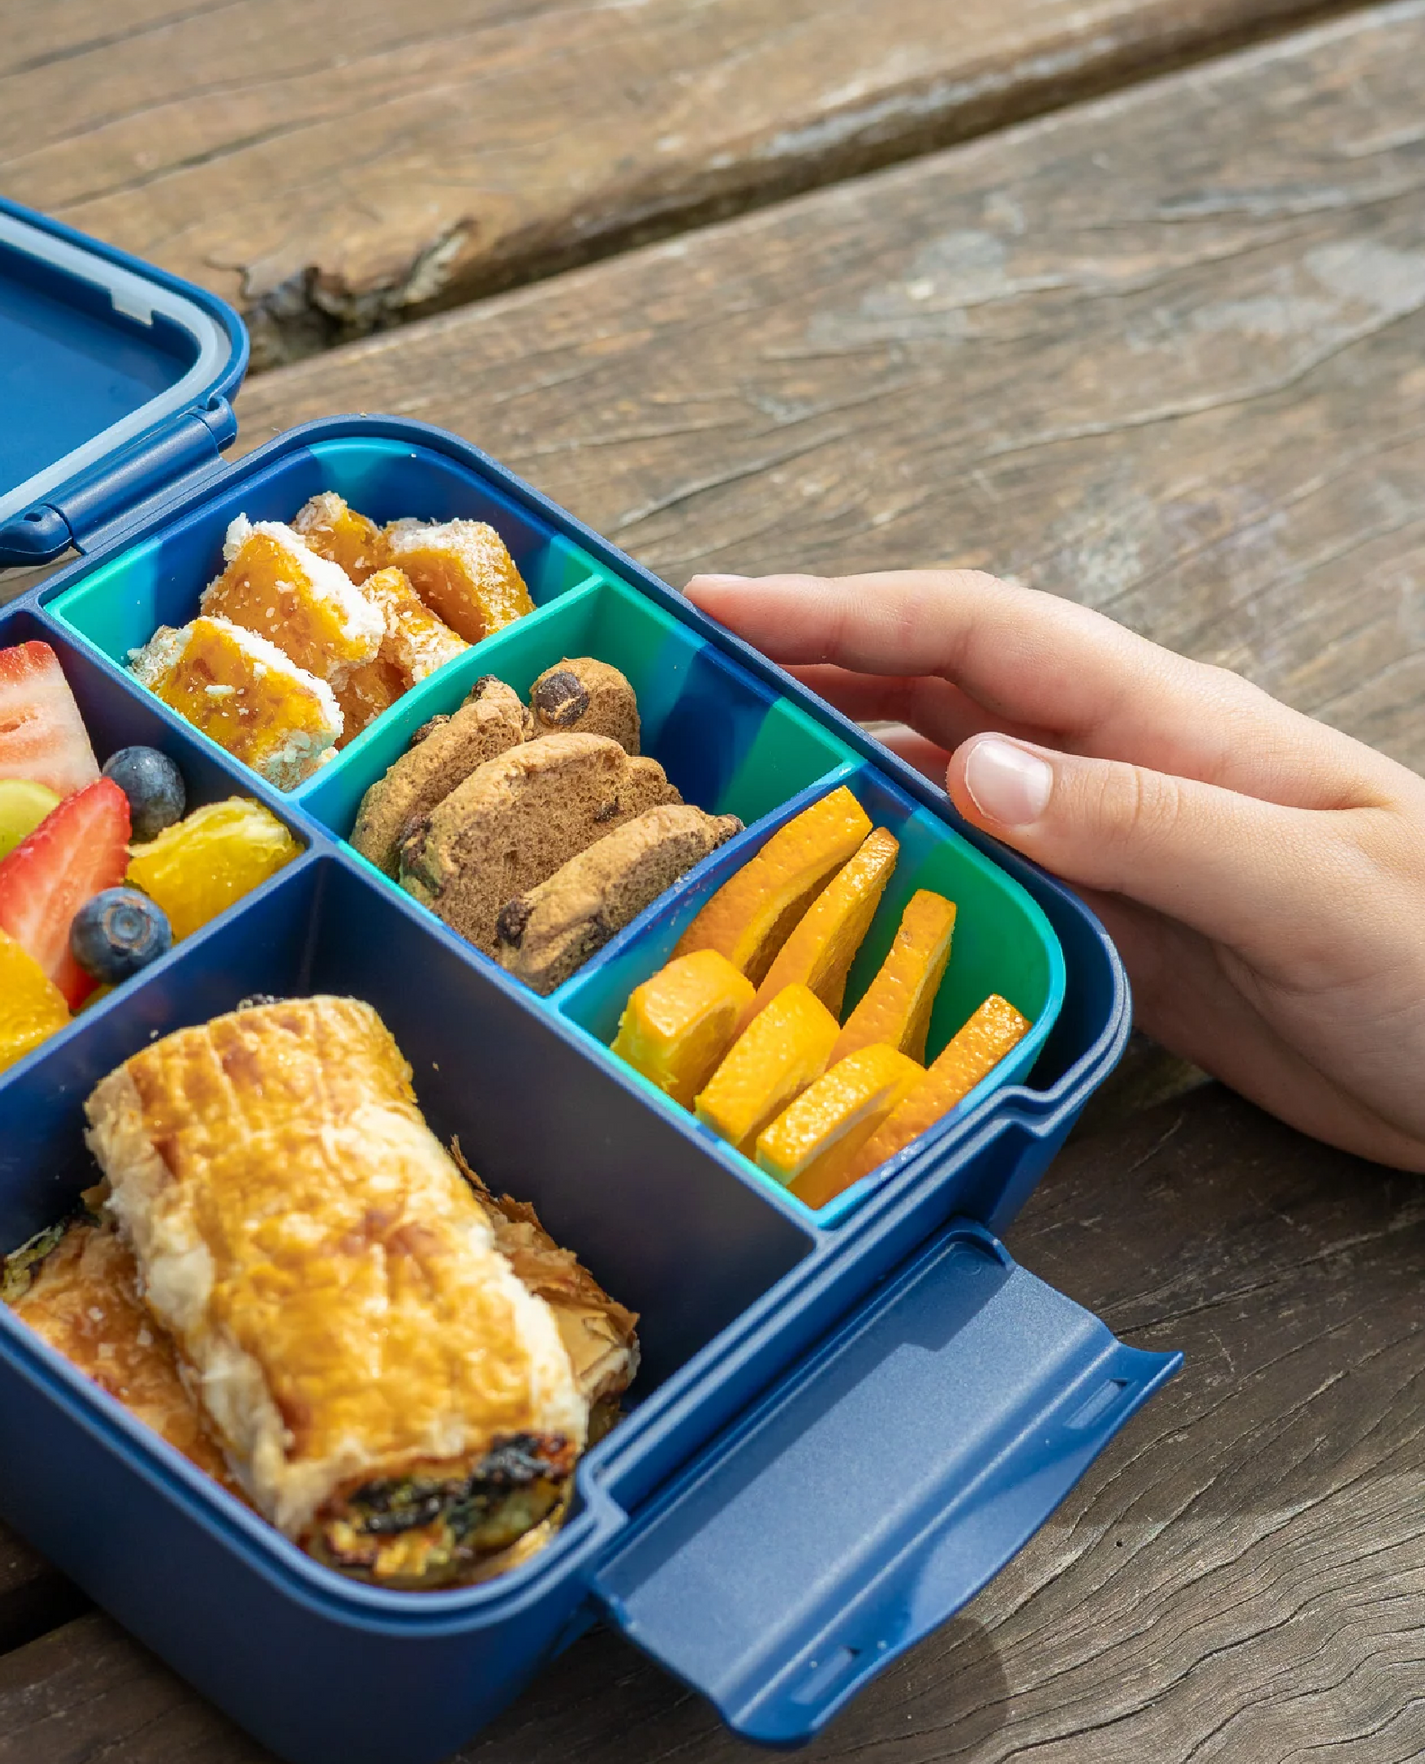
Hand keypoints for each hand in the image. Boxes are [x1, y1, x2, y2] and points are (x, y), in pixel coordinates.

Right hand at [686, 570, 1424, 1172]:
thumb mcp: (1311, 886)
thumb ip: (1143, 821)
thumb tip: (971, 769)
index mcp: (1162, 721)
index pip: (975, 634)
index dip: (842, 609)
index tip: (721, 603)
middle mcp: (1113, 769)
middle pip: (933, 691)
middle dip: (807, 667)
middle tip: (685, 685)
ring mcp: (1104, 847)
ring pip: (938, 782)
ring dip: (834, 766)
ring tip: (726, 779)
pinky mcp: (1105, 927)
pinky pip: (969, 878)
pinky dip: (889, 869)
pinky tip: (834, 890)